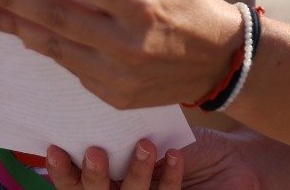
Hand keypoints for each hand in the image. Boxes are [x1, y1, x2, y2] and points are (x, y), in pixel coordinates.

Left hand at [0, 0, 242, 110]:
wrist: (220, 61)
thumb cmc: (190, 4)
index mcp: (139, 3)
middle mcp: (126, 42)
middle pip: (55, 16)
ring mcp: (118, 74)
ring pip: (56, 48)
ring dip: (17, 28)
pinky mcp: (114, 96)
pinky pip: (72, 68)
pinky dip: (48, 48)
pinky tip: (27, 34)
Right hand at [43, 131, 263, 189]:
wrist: (235, 163)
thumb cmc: (185, 144)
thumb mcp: (149, 130)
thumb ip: (120, 133)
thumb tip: (87, 108)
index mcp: (110, 182)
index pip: (74, 185)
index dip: (62, 173)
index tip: (54, 148)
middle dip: (93, 178)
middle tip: (96, 152)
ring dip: (135, 175)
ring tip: (146, 145)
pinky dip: (169, 178)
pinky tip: (174, 156)